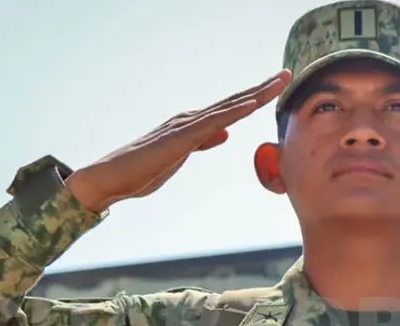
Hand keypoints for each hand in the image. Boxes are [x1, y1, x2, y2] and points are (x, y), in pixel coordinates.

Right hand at [65, 69, 291, 211]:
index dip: (256, 97)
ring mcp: (186, 126)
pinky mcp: (180, 138)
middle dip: (262, 88)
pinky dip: (234, 112)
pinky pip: (212, 123)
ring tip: (278, 82)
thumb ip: (202, 142)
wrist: (112, 178)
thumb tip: (224, 132)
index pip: (231, 108)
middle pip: (234, 101)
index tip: (277, 87)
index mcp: (194, 125)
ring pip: (228, 107)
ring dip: (254, 94)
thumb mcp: (182, 155)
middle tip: (287, 74)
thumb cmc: (143, 170)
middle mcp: (191, 119)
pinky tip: (251, 105)